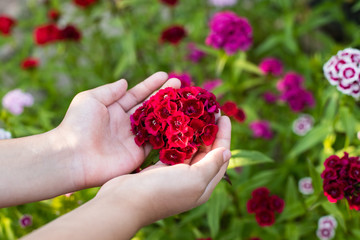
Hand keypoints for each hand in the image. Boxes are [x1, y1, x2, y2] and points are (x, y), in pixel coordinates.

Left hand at [55, 72, 180, 188]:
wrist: (73, 157)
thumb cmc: (77, 125)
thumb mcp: (90, 99)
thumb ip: (110, 91)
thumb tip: (125, 82)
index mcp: (114, 109)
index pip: (136, 94)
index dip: (151, 85)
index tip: (165, 75)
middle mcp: (125, 123)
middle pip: (149, 107)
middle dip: (164, 96)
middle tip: (180, 84)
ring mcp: (132, 139)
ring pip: (155, 123)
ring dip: (169, 113)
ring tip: (184, 101)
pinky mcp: (137, 154)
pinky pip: (155, 143)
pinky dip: (167, 134)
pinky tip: (180, 124)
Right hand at [96, 116, 230, 225]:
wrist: (126, 202)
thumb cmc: (163, 191)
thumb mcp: (194, 179)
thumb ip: (211, 164)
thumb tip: (227, 151)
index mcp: (203, 185)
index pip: (221, 157)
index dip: (224, 136)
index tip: (224, 116)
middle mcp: (191, 180)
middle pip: (206, 152)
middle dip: (210, 132)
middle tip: (209, 111)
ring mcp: (175, 174)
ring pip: (189, 150)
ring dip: (193, 133)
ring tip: (194, 114)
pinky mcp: (159, 169)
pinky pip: (173, 151)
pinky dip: (176, 139)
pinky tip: (176, 125)